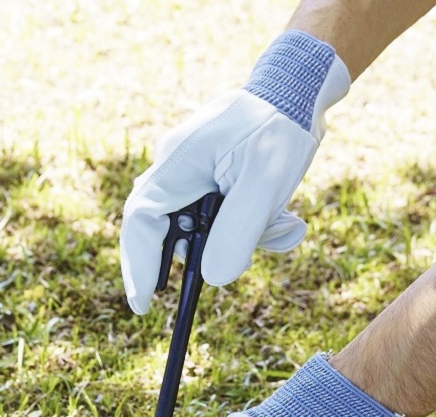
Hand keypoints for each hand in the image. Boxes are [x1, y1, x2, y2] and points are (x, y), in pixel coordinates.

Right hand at [119, 31, 349, 313]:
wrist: (298, 93)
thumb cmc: (281, 128)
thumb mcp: (266, 182)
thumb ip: (239, 229)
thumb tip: (213, 280)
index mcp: (178, 164)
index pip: (141, 222)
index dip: (138, 266)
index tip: (143, 305)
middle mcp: (177, 171)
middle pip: (171, 231)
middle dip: (209, 253)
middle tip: (240, 257)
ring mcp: (194, 176)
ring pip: (203, 231)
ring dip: (244, 240)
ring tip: (283, 223)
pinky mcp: (213, 182)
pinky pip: (221, 220)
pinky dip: (252, 229)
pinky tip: (284, 219)